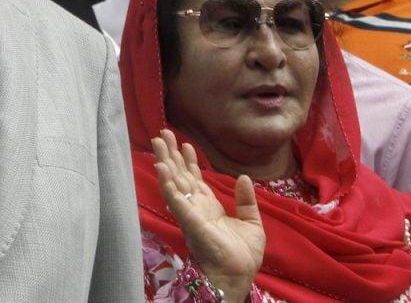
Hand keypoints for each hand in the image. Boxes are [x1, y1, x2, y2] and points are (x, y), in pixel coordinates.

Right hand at [153, 129, 263, 300]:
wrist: (240, 276)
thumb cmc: (244, 255)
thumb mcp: (252, 223)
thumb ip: (246, 200)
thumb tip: (244, 177)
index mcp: (208, 207)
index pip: (194, 179)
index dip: (188, 161)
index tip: (184, 143)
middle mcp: (195, 207)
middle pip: (180, 176)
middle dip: (171, 155)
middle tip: (163, 134)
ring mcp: (190, 214)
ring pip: (174, 183)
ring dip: (165, 162)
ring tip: (158, 143)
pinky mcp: (190, 222)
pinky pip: (177, 201)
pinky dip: (168, 185)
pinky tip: (162, 169)